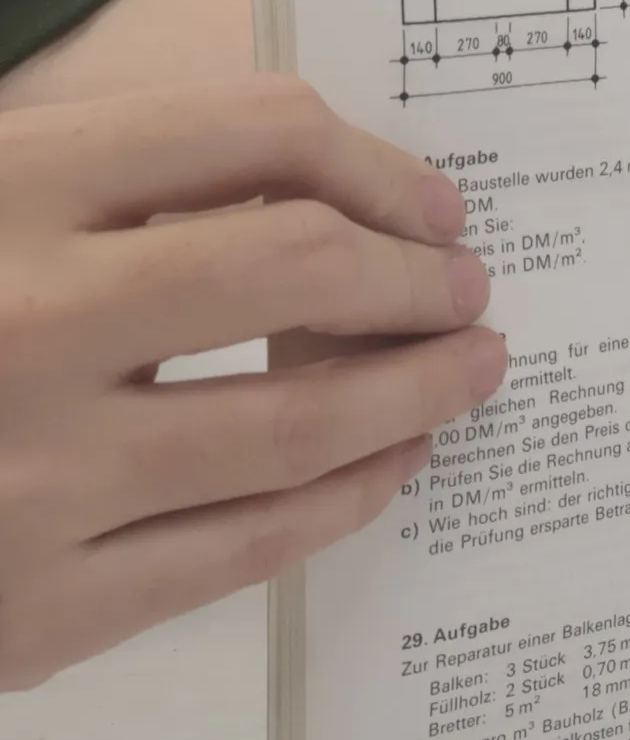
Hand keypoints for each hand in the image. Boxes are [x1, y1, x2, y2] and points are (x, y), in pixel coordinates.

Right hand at [0, 75, 505, 689]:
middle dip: (418, 275)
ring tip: (471, 370)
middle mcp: (22, 319)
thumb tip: (322, 186)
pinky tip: (391, 464)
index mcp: (2, 188)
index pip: (250, 129)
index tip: (431, 202)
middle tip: (469, 288)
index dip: (374, 161)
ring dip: (416, 390)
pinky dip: (346, 498)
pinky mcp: (44, 610)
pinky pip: (247, 547)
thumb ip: (113, 180)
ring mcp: (34, 476)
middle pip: (298, 265)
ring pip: (298, 423)